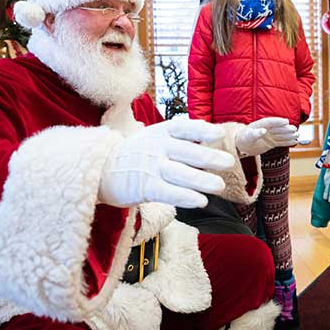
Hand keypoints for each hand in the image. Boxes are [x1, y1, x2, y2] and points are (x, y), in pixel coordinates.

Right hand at [98, 118, 234, 208]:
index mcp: (160, 133)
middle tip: (229, 162)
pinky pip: (168, 192)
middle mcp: (156, 148)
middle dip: (209, 157)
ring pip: (180, 173)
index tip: (219, 134)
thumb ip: (178, 139)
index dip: (201, 130)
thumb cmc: (135, 154)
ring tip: (219, 186)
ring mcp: (150, 168)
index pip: (183, 128)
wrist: (100, 169)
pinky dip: (185, 197)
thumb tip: (210, 134)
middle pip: (186, 152)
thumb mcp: (153, 138)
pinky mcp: (144, 188)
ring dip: (201, 180)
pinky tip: (201, 201)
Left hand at [235, 117, 298, 156]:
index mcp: (259, 124)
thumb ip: (255, 133)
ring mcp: (269, 136)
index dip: (278, 121)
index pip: (270, 122)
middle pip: (278, 128)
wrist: (241, 146)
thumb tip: (263, 130)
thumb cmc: (243, 140)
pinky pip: (281, 142)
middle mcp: (266, 129)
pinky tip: (295, 141)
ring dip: (289, 135)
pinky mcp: (271, 142)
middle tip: (294, 129)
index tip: (286, 121)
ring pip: (281, 135)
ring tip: (297, 135)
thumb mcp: (247, 137)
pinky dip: (287, 142)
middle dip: (286, 128)